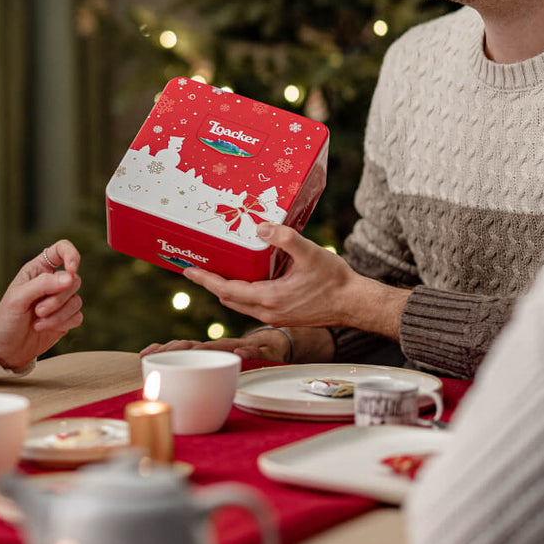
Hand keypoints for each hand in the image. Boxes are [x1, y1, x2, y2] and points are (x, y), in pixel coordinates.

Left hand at [0, 239, 83, 369]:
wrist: (5, 349)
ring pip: (76, 300)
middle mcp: (52, 282)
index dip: (71, 255)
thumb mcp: (19, 298)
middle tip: (37, 310)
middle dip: (57, 298)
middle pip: (73, 279)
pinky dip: (62, 323)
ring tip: (37, 322)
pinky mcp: (66, 319)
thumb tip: (71, 277)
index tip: (71, 270)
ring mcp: (60, 301)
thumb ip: (43, 284)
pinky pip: (77, 316)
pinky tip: (44, 328)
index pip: (62, 249)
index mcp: (38, 269)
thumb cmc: (6, 319)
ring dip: (58, 314)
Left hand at [140, 332, 290, 362]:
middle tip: (156, 354)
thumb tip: (177, 389)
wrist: (279, 343)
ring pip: (219, 347)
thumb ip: (203, 375)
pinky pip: (254, 351)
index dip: (162, 349)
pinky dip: (246, 353)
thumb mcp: (222, 366)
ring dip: (204, 349)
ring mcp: (239, 346)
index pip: (181, 347)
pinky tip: (240, 356)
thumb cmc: (245, 357)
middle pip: (193, 345)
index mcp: (209, 351)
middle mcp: (220, 346)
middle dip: (173, 348)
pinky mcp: (261, 350)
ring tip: (189, 351)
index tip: (143, 354)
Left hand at [182, 222, 406, 339]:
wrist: (354, 303)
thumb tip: (261, 227)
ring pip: (239, 303)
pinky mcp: (282, 315)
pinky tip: (242, 279)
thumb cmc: (334, 280)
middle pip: (228, 299)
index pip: (228, 290)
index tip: (189, 270)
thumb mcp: (310, 253)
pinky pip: (252, 305)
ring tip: (212, 272)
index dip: (206, 280)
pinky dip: (240, 292)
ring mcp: (274, 316)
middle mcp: (268, 312)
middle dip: (210, 284)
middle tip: (194, 268)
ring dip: (224, 289)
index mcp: (270, 299)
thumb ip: (285, 238)